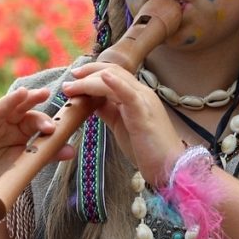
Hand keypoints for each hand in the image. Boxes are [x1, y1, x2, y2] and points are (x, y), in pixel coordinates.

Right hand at [0, 87, 72, 218]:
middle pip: (18, 107)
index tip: (53, 129)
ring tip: (22, 93)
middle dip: (30, 99)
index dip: (43, 121)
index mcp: (19, 130)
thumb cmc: (2, 177)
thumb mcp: (26, 166)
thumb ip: (46, 155)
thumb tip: (71, 151)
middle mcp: (4, 124)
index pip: (33, 118)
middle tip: (44, 93)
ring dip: (10, 100)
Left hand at [62, 62, 184, 185]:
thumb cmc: (146, 148)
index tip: (74, 78)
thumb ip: (108, 111)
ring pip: (116, 80)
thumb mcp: (120, 124)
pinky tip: (104, 77)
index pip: (114, 73)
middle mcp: (141, 93)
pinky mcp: (143, 114)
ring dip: (90, 81)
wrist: (169, 167)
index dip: (93, 72)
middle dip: (88, 73)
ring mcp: (144, 101)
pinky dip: (115, 84)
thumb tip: (91, 101)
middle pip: (113, 71)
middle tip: (68, 81)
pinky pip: (129, 95)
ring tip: (71, 87)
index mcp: (137, 95)